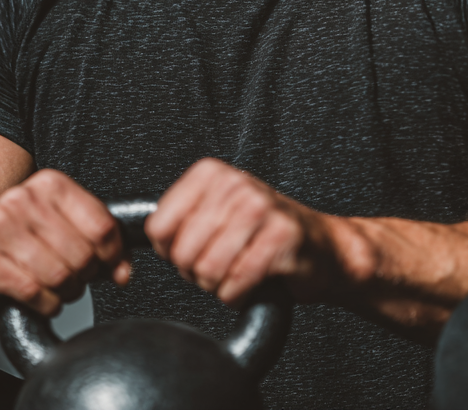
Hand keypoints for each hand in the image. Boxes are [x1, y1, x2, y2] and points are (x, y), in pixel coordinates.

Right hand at [0, 169, 127, 316]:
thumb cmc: (30, 246)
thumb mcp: (70, 233)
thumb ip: (104, 246)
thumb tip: (123, 273)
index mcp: (50, 183)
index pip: (102, 225)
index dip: (112, 255)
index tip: (108, 266)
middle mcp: (22, 197)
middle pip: (82, 254)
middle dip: (84, 277)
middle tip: (73, 278)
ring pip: (58, 275)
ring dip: (64, 293)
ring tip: (55, 287)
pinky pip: (32, 292)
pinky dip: (43, 304)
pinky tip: (37, 297)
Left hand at [145, 158, 342, 305]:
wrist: (323, 247)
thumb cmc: (263, 232)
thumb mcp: (218, 211)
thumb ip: (181, 219)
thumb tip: (145, 237)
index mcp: (211, 173)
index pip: (159, 225)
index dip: (170, 250)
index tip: (192, 249)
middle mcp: (234, 184)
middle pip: (182, 252)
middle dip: (196, 272)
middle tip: (219, 265)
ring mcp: (260, 209)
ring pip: (206, 270)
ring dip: (218, 285)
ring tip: (236, 270)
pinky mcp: (280, 239)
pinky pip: (234, 284)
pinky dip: (238, 294)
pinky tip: (252, 281)